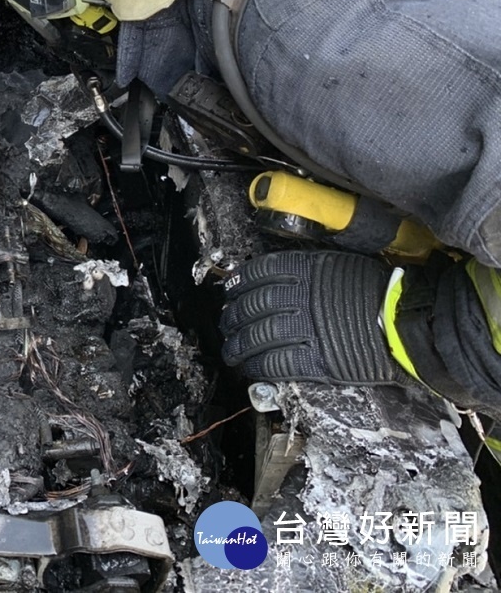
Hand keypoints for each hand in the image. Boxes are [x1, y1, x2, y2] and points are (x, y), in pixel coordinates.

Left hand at [219, 250, 399, 384]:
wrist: (410, 322)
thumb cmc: (382, 292)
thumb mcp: (342, 267)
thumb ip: (310, 272)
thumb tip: (283, 278)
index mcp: (308, 271)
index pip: (260, 273)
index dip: (240, 284)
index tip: (230, 292)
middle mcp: (302, 298)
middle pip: (254, 306)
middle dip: (234, 317)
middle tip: (226, 325)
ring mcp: (309, 329)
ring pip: (260, 336)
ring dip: (240, 345)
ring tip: (231, 351)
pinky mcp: (318, 360)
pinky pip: (278, 364)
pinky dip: (259, 367)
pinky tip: (250, 370)